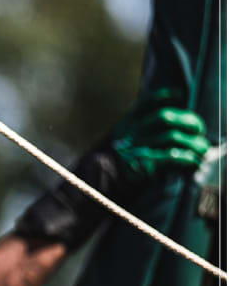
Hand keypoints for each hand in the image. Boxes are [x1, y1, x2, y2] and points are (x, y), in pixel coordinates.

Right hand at [14, 89, 209, 249]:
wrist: (83, 190)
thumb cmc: (96, 175)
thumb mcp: (109, 149)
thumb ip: (127, 140)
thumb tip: (147, 141)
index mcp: (123, 127)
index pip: (147, 104)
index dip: (165, 96)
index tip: (178, 95)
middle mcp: (130, 134)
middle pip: (167, 116)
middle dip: (188, 121)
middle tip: (198, 130)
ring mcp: (136, 148)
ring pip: (173, 136)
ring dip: (193, 143)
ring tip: (201, 150)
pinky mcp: (142, 164)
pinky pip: (171, 156)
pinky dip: (186, 158)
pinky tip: (192, 162)